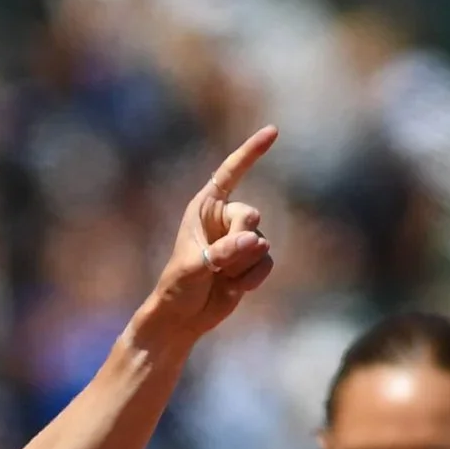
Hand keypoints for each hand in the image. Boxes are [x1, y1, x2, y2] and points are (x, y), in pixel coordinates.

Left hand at [139, 127, 278, 342]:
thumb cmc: (177, 286)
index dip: (251, 152)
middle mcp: (223, 219)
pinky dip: (251, 278)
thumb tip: (255, 241)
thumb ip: (223, 252)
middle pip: (250, 215)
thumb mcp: (194, 267)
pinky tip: (232, 288)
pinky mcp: (251, 261)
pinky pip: (266, 263)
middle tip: (218, 262)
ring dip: (242, 266)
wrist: (183, 317)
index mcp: (204, 207)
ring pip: (260, 244)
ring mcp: (239, 240)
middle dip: (238, 241)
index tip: (272, 131)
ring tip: (219, 277)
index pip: (230, 173)